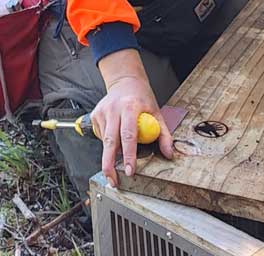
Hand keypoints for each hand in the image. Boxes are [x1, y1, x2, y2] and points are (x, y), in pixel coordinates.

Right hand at [92, 52, 173, 187]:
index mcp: (130, 107)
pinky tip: (115, 136)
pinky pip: (101, 136)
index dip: (129, 155)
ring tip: (119, 155)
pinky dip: (108, 143)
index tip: (129, 170)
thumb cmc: (141, 98)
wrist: (125, 82)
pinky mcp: (95, 115)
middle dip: (109, 164)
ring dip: (111, 154)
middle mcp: (114, 109)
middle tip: (113, 180)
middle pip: (110, 141)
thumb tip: (169, 154)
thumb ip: (163, 134)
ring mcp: (102, 111)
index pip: (129, 135)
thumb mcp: (157, 113)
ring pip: (105, 141)